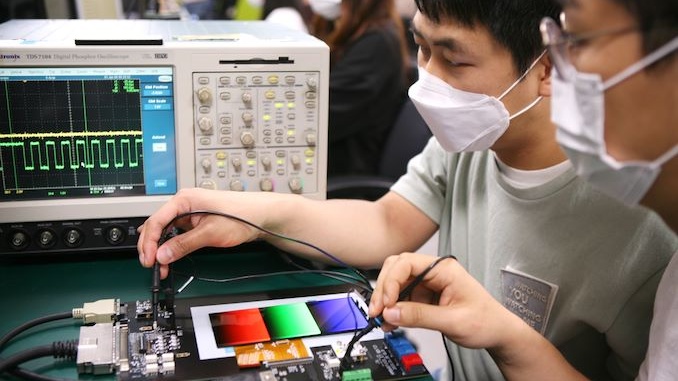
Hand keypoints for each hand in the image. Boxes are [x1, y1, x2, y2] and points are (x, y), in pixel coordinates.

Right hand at [137, 188, 266, 277]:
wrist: (261, 216)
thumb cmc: (241, 215)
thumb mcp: (210, 233)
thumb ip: (184, 244)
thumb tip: (163, 255)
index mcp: (184, 199)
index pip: (156, 220)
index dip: (149, 242)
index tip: (149, 260)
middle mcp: (184, 204)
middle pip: (157, 225)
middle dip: (151, 246)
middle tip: (151, 265)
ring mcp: (189, 213)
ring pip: (165, 231)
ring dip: (161, 248)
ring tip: (161, 266)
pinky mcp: (195, 221)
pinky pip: (176, 234)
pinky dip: (171, 247)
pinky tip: (170, 258)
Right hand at [368, 252, 525, 349]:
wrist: (498, 333)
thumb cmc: (486, 321)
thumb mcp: (453, 321)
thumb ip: (420, 316)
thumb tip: (392, 312)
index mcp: (444, 269)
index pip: (407, 263)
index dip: (391, 281)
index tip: (386, 302)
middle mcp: (434, 272)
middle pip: (397, 270)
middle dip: (384, 289)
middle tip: (377, 311)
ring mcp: (428, 284)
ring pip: (396, 285)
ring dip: (386, 301)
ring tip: (383, 319)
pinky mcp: (425, 297)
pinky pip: (402, 299)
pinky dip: (393, 310)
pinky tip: (391, 322)